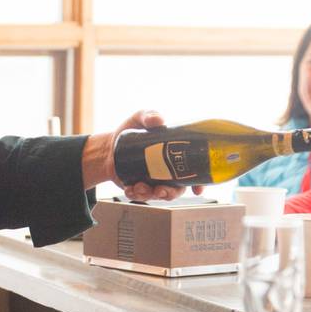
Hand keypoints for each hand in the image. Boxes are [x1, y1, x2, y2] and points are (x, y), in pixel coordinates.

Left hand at [81, 109, 204, 200]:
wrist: (110, 146)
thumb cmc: (131, 130)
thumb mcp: (140, 118)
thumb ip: (149, 115)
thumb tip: (159, 120)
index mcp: (176, 154)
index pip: (194, 171)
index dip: (200, 182)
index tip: (197, 190)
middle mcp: (168, 170)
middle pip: (178, 188)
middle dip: (171, 193)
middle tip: (160, 189)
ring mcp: (155, 181)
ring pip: (160, 195)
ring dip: (152, 195)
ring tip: (140, 186)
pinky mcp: (141, 187)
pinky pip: (142, 196)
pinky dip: (136, 194)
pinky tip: (130, 188)